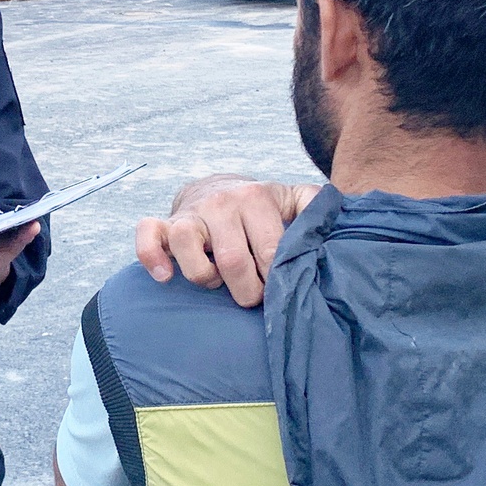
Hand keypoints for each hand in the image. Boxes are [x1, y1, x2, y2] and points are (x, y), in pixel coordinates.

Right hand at [135, 175, 317, 307]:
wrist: (219, 189)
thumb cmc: (261, 208)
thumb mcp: (293, 200)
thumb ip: (316, 207)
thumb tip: (338, 214)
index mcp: (256, 198)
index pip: (270, 252)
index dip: (276, 281)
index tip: (279, 289)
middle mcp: (221, 203)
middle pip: (233, 260)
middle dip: (246, 291)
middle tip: (253, 295)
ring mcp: (190, 213)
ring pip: (188, 247)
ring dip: (205, 277)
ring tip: (218, 282)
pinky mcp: (164, 223)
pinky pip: (147, 237)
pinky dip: (153, 257)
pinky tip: (166, 277)